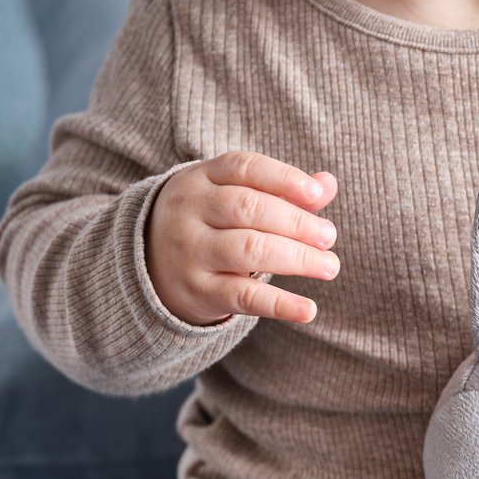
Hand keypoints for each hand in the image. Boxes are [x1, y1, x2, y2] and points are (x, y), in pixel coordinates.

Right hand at [144, 149, 339, 325]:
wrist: (149, 267)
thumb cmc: (209, 225)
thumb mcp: (233, 197)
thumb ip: (281, 190)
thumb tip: (327, 183)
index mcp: (202, 178)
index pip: (245, 168)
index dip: (284, 179)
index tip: (317, 195)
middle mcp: (191, 211)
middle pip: (249, 208)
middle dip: (296, 222)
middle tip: (329, 236)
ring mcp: (191, 252)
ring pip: (249, 249)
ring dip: (296, 258)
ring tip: (329, 266)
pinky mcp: (198, 292)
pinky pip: (243, 297)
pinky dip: (280, 304)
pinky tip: (309, 309)